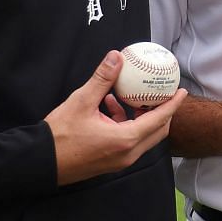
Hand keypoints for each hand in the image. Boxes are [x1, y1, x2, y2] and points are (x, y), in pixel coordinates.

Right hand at [47, 51, 184, 185]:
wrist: (40, 162)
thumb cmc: (60, 135)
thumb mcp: (81, 101)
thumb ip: (102, 79)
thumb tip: (116, 57)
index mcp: (126, 139)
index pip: (160, 120)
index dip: (172, 104)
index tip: (181, 91)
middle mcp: (128, 153)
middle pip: (157, 131)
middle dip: (162, 111)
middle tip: (160, 92)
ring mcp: (120, 161)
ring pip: (142, 136)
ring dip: (140, 117)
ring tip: (127, 96)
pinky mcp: (111, 162)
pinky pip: (128, 141)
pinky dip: (125, 125)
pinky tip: (109, 107)